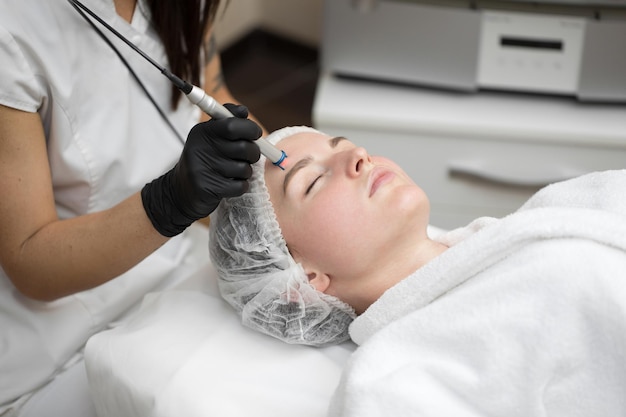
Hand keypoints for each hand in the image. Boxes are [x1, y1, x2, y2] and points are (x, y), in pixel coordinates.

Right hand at [142, 104, 261, 236]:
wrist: (180, 190)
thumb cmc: (204, 160)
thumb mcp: (209, 137)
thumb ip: (227, 121)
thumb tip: (244, 111)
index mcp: (202, 132)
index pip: (232, 125)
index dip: (250, 128)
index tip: (256, 134)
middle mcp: (201, 149)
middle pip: (243, 147)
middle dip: (254, 152)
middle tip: (250, 155)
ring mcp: (203, 169)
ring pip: (244, 169)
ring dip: (245, 172)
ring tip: (234, 172)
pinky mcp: (208, 188)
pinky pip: (240, 186)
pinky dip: (241, 186)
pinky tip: (230, 184)